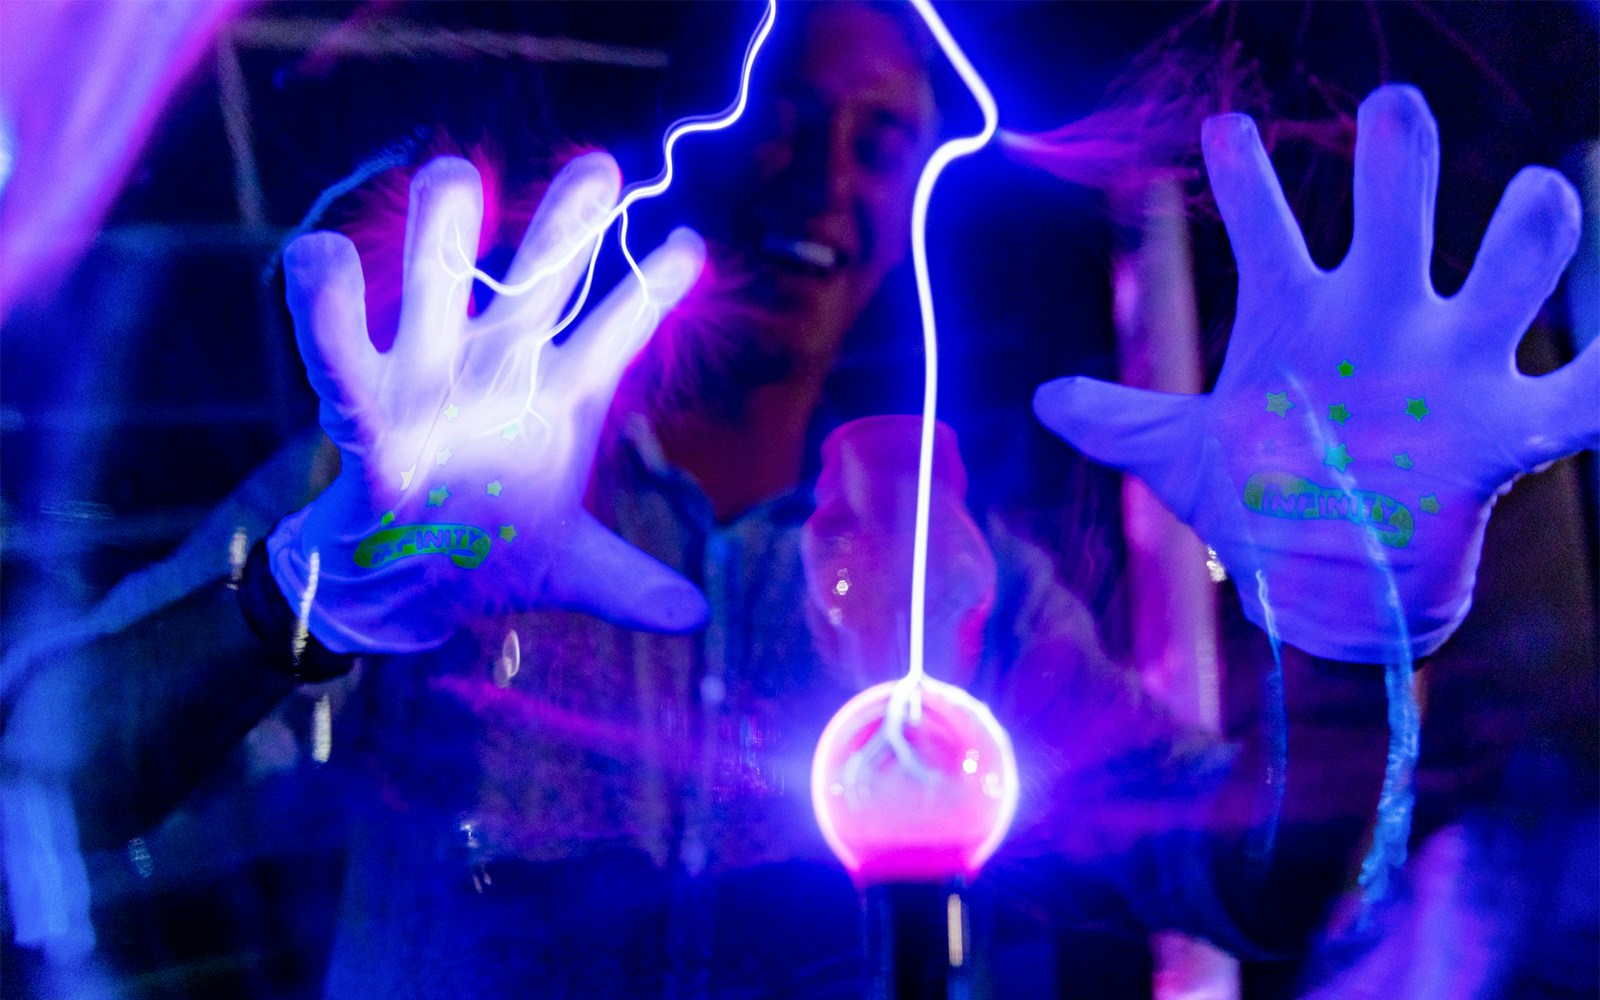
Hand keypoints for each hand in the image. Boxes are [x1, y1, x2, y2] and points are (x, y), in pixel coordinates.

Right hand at [267, 153, 708, 652]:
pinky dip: (326, 308)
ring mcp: (429, 379)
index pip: (612, 336)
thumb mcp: (568, 570)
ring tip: (451, 171)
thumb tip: (692, 616)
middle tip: (599, 169)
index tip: (691, 248)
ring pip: (437, 289)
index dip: (649, 295)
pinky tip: (319, 255)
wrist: (402, 583)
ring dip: (443, 234)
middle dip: (564, 230)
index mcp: (554, 402)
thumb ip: (627, 582)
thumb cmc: (489, 554)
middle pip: (535, 287)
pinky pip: (340, 352)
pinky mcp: (362, 409)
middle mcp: (496, 372)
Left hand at [1034, 85, 1595, 662]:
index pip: (1265, 224)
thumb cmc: (1261, 496)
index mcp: (1300, 312)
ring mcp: (1452, 365)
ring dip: (1531, 231)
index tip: (1223, 131)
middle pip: (1403, 206)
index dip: (1246, 175)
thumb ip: (1117, 422)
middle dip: (1403, 152)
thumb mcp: (1181, 459)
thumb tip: (1043, 400)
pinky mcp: (1506, 430)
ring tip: (1536, 202)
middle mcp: (1383, 316)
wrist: (1329, 578)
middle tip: (1393, 110)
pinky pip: (1586, 393)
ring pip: (1516, 264)